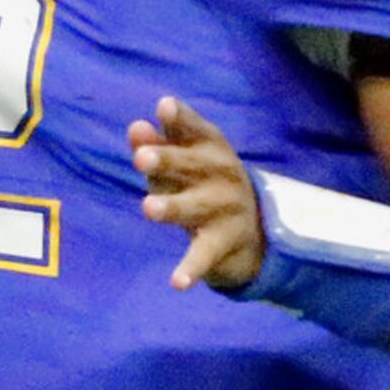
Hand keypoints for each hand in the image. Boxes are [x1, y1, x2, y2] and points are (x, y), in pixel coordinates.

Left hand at [127, 96, 264, 291]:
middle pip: (192, 166)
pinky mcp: (223, 243)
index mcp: (212, 148)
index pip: (196, 129)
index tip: (164, 106)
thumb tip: (135, 127)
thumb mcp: (184, 161)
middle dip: (168, 160)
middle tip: (141, 159)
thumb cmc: (204, 183)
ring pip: (194, 207)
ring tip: (148, 208)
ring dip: (173, 208)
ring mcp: (225, 210)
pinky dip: (191, 269)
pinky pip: (204, 255)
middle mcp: (222, 175)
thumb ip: (158, 145)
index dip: (180, 119)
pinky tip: (176, 283)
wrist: (254, 230)